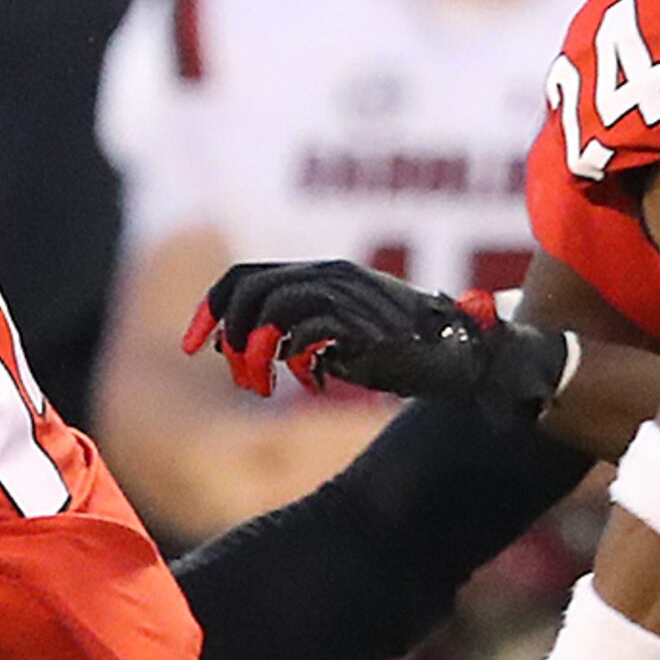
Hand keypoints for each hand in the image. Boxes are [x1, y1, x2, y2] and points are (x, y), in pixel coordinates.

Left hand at [185, 261, 571, 422]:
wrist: (464, 354)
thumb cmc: (404, 351)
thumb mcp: (341, 339)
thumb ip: (300, 334)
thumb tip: (255, 351)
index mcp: (321, 274)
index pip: (245, 275)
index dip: (212, 308)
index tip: (196, 346)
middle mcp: (330, 275)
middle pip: (249, 289)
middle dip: (227, 331)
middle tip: (234, 372)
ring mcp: (347, 295)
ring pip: (271, 309)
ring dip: (254, 352)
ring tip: (262, 384)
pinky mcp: (362, 322)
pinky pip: (305, 335)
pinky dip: (296, 361)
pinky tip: (314, 382)